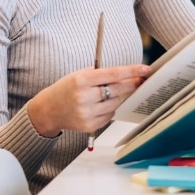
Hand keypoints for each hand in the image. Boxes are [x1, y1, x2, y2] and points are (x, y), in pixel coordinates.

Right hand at [27, 64, 151, 137]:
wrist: (48, 110)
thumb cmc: (66, 89)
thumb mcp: (79, 75)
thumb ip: (101, 75)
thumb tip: (129, 75)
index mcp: (82, 80)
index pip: (113, 74)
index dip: (132, 71)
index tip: (145, 69)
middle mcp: (84, 96)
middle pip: (118, 89)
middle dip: (131, 84)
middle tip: (139, 81)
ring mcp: (86, 113)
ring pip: (115, 103)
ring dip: (116, 98)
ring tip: (103, 95)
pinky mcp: (89, 125)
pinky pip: (109, 115)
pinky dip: (108, 110)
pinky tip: (97, 106)